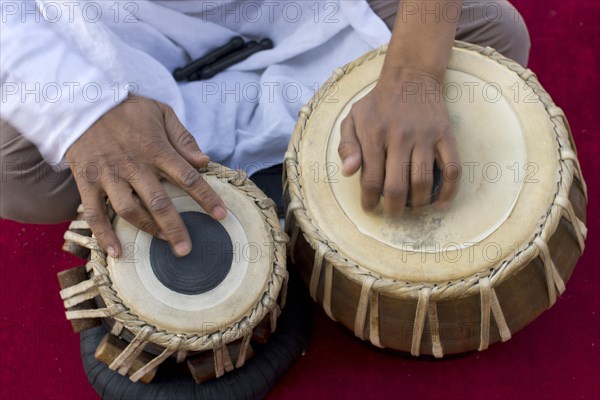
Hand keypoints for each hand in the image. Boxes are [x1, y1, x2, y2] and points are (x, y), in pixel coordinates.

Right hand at [65, 95, 226, 257]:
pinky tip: (116, 252)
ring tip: (163, 243)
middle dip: (175, 227)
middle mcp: (133, 165)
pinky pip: (94, 213)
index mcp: (155, 149)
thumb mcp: (161, 113)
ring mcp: (108, 175)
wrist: (82, 101)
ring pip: (129, 210)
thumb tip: (204, 162)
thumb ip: (183, 138)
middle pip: (158, 202)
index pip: (187, 177)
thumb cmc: (128, 109)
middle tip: (186, 249)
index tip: (221, 215)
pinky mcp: (87, 181)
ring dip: (147, 229)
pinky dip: (104, 234)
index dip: (206, 197)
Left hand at [338, 68, 460, 216]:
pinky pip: (452, 168)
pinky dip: (448, 191)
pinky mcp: (446, 135)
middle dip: (393, 208)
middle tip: (391, 213)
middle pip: (397, 187)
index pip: (371, 179)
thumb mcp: (352, 118)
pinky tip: (440, 203)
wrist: (411, 76)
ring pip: (423, 182)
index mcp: (374, 133)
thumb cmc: (377, 103)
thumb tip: (348, 172)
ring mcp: (425, 136)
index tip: (370, 207)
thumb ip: (346, 146)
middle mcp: (400, 136)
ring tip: (411, 207)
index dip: (369, 200)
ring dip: (417, 203)